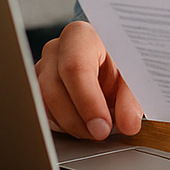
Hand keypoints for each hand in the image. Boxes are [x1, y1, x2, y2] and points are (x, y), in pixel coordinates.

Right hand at [35, 21, 142, 139]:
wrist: (108, 59)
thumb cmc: (118, 59)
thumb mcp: (132, 73)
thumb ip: (131, 98)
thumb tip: (128, 123)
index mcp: (80, 36)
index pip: (75, 67)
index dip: (88, 101)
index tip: (102, 127)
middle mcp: (56, 50)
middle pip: (53, 89)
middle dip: (76, 119)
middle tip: (100, 134)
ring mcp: (41, 69)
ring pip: (43, 105)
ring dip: (69, 124)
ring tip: (95, 129)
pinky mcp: (37, 90)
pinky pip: (41, 113)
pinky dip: (62, 126)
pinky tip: (82, 125)